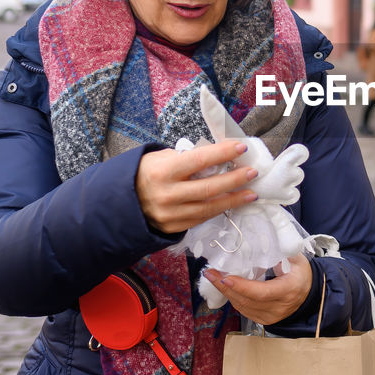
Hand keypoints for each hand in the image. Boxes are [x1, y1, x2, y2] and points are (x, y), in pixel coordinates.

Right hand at [135, 142, 257, 233]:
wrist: (121, 203)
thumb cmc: (144, 174)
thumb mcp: (159, 158)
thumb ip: (185, 158)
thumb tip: (215, 157)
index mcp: (162, 172)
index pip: (199, 160)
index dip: (222, 154)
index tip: (241, 147)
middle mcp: (167, 195)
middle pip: (208, 188)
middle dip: (234, 180)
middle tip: (253, 172)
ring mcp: (171, 214)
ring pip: (209, 207)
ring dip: (233, 199)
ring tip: (251, 192)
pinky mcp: (174, 227)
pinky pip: (202, 218)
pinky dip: (219, 210)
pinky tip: (232, 203)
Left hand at [203, 254, 313, 324]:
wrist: (309, 296)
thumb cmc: (302, 274)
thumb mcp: (297, 259)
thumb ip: (282, 250)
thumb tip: (263, 239)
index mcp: (288, 291)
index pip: (261, 292)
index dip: (241, 286)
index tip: (225, 277)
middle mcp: (278, 308)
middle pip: (246, 300)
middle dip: (225, 287)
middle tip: (210, 273)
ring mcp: (270, 317)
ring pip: (242, 306)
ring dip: (226, 292)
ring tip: (213, 277)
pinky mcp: (263, 320)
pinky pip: (243, 310)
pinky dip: (233, 297)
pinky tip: (225, 287)